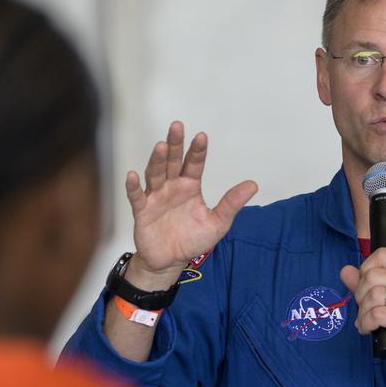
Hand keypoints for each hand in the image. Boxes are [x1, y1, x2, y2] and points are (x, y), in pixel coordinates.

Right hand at [124, 121, 257, 286]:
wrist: (171, 260)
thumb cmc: (193, 239)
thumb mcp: (218, 222)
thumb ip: (232, 203)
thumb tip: (253, 184)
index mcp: (190, 186)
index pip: (194, 164)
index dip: (198, 151)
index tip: (202, 136)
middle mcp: (172, 187)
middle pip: (173, 162)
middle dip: (175, 144)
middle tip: (177, 126)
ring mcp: (155, 197)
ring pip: (155, 174)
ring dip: (157, 160)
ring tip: (161, 146)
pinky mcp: (142, 211)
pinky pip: (137, 197)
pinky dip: (133, 186)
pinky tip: (132, 175)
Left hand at [339, 249, 385, 367]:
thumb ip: (368, 282)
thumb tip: (345, 271)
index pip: (381, 255)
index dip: (365, 270)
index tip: (366, 288)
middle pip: (371, 276)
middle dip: (360, 296)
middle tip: (365, 309)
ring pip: (372, 296)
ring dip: (362, 313)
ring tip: (367, 322)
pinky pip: (376, 315)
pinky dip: (366, 324)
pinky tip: (370, 329)